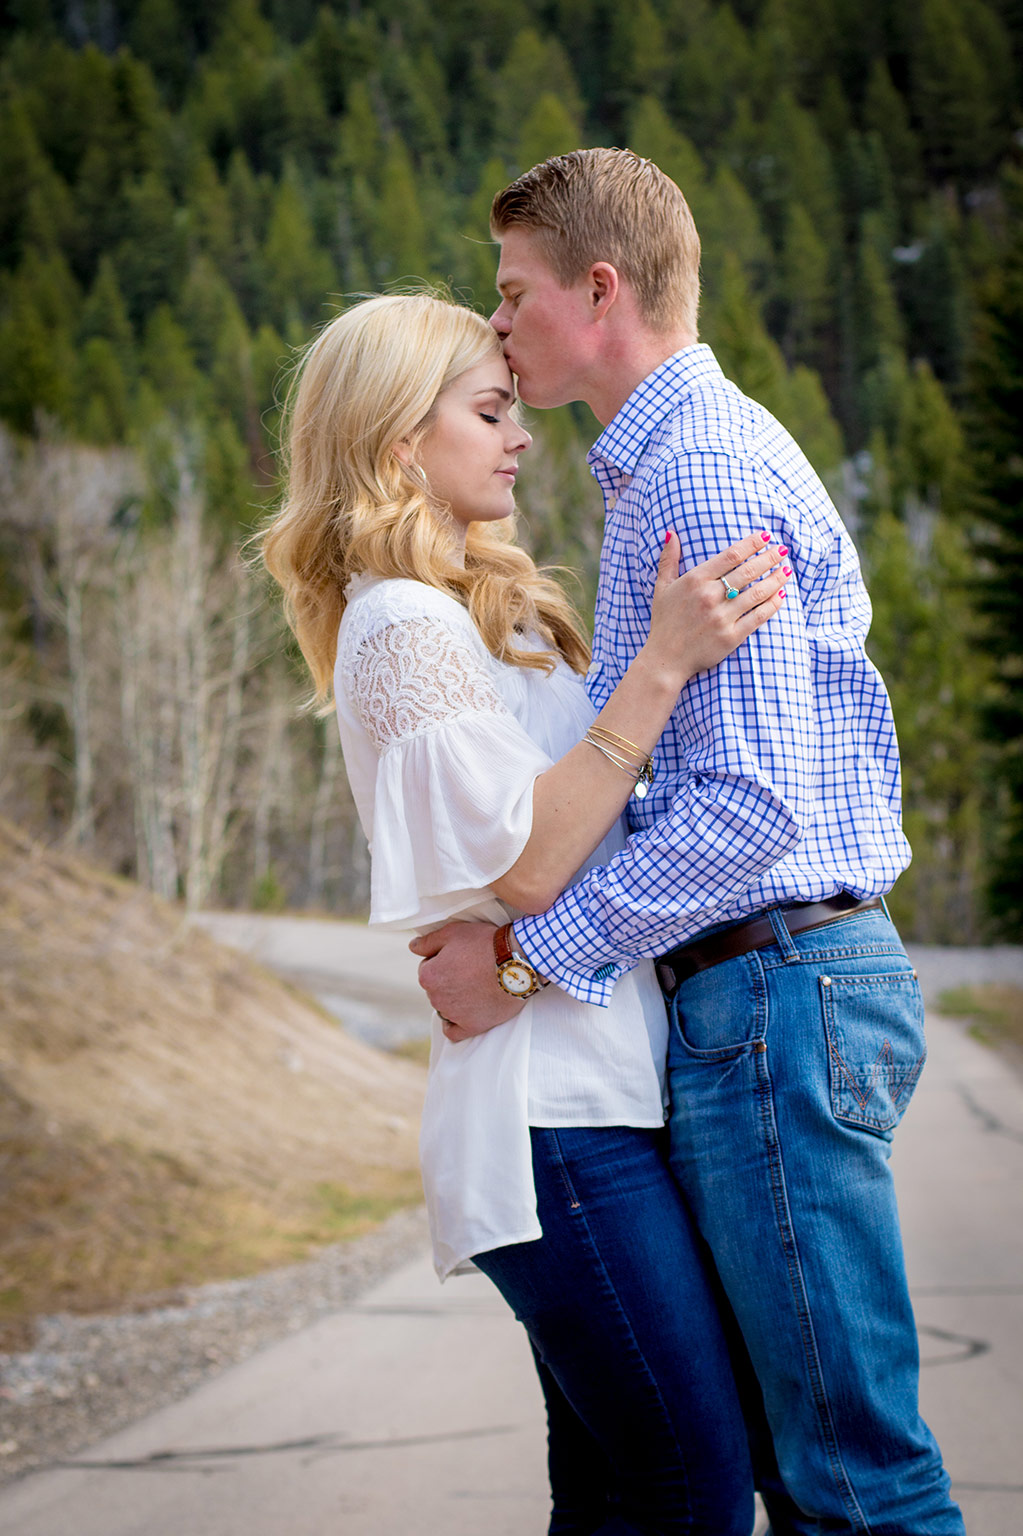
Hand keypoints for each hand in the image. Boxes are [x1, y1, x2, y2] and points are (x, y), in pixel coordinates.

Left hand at [409, 921, 525, 1040]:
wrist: (517, 962)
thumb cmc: (485, 943)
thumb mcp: (453, 932)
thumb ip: (428, 941)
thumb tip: (412, 947)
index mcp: (428, 976)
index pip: (427, 967)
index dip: (442, 959)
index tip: (459, 956)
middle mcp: (436, 998)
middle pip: (436, 988)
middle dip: (448, 979)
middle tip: (469, 969)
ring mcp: (453, 1014)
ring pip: (445, 1007)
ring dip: (454, 998)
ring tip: (475, 986)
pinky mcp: (472, 1026)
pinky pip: (454, 1031)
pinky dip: (455, 1024)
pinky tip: (462, 1015)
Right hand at [643, 530, 787, 686]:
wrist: (665, 659)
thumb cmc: (665, 622)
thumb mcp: (662, 587)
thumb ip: (668, 559)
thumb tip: (672, 533)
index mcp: (695, 580)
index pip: (731, 555)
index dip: (752, 543)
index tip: (766, 537)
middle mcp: (709, 597)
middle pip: (748, 571)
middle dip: (769, 558)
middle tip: (782, 550)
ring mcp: (722, 618)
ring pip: (757, 593)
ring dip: (776, 579)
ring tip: (786, 571)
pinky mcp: (731, 637)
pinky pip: (758, 617)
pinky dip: (772, 605)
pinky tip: (780, 596)